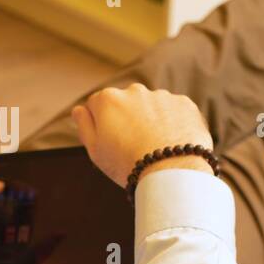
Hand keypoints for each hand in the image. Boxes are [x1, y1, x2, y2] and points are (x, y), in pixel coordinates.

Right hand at [72, 83, 213, 187]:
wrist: (171, 173)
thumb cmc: (128, 165)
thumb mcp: (95, 150)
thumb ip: (84, 125)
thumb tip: (79, 110)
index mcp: (108, 100)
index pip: (97, 105)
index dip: (101, 124)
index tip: (110, 142)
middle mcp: (134, 91)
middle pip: (125, 103)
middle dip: (127, 118)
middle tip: (133, 147)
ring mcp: (161, 96)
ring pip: (151, 106)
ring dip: (151, 120)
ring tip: (155, 148)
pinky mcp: (185, 104)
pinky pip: (174, 111)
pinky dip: (173, 123)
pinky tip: (172, 143)